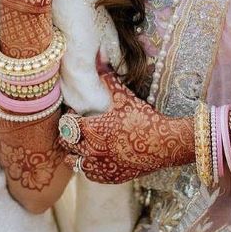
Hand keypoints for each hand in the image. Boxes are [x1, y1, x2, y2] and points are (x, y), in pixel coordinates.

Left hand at [60, 59, 193, 183]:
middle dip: (68, 133)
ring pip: (74, 161)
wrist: (165, 144)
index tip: (76, 111)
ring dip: (75, 152)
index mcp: (92, 128)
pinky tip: (97, 156)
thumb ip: (108, 76)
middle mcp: (92, 149)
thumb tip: (99, 55)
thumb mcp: (124, 96)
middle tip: (78, 127)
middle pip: (66, 143)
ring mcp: (100, 166)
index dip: (70, 116)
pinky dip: (89, 166)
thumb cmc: (144, 118)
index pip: (67, 123)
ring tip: (84, 143)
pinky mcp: (110, 177)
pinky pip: (89, 174)